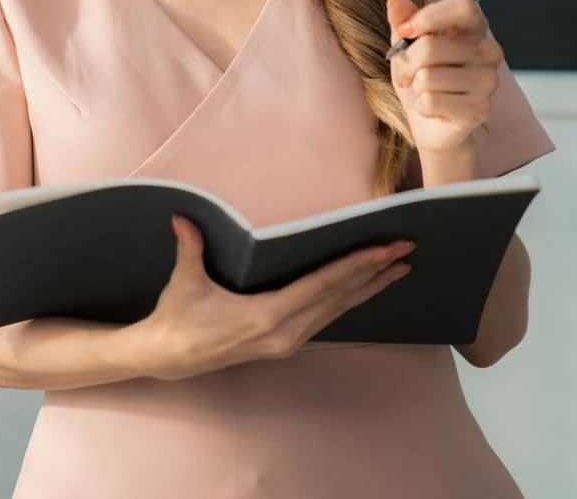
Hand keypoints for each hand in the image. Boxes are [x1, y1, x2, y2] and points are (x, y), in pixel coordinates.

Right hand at [134, 215, 413, 380]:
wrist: (170, 358)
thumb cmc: (178, 319)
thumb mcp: (183, 284)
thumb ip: (189, 250)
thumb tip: (182, 218)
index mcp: (266, 317)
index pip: (321, 286)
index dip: (354, 266)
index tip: (382, 250)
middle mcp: (285, 332)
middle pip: (339, 298)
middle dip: (374, 273)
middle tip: (405, 248)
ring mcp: (288, 341)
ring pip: (338, 311)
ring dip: (369, 288)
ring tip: (397, 268)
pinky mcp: (285, 342)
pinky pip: (326, 317)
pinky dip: (349, 300)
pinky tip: (364, 289)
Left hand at [385, 0, 502, 157]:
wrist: (429, 122)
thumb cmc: (420, 77)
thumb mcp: (405, 45)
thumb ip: (402, 21)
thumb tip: (395, 0)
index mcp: (475, 29)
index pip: (464, 6)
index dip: (429, 16)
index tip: (405, 31)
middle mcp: (489, 52)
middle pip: (430, 46)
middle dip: (407, 63)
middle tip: (408, 74)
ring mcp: (489, 81)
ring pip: (427, 77)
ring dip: (414, 87)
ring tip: (424, 91)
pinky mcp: (481, 109)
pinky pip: (430, 101)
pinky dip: (421, 106)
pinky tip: (434, 108)